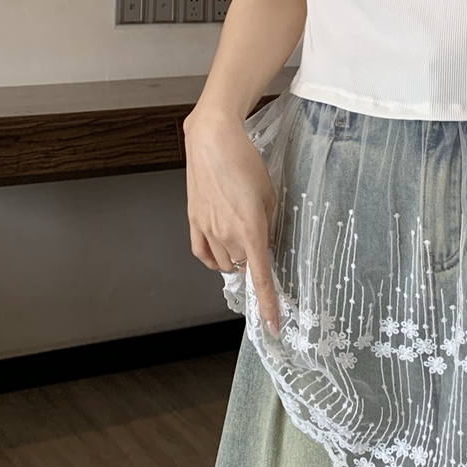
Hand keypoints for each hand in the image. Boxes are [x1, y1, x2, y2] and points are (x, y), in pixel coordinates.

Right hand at [184, 108, 279, 335]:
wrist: (213, 140)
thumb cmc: (245, 161)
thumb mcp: (269, 194)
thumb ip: (269, 225)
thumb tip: (266, 244)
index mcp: (251, 229)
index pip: (261, 277)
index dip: (267, 304)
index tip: (273, 325)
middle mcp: (226, 234)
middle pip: (244, 267)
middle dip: (255, 264)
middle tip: (263, 245)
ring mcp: (206, 229)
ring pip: (224, 262)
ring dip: (237, 259)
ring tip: (244, 236)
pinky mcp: (193, 221)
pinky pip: (203, 253)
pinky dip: (214, 258)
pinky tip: (222, 252)